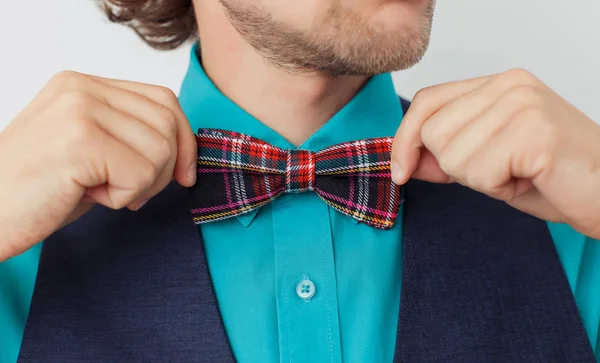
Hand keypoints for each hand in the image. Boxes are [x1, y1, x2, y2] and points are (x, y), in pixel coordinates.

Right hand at [0, 71, 196, 260]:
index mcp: (84, 85)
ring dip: (141, 185)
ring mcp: (79, 110)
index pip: (163, 100)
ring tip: (101, 190)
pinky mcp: (79, 140)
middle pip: (167, 123)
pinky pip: (140, 173)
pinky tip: (89, 195)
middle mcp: (81, 88)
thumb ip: (131, 137)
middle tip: (129, 192)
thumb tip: (186, 153)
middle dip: (165, 169)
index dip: (185, 140)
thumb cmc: (40, 190)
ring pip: (160, 150)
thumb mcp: (92, 151)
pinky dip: (124, 196)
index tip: (185, 175)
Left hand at [392, 69, 599, 238]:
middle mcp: (509, 84)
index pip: (427, 100)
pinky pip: (479, 172)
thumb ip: (446, 155)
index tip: (401, 171)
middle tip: (502, 169)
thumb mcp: (486, 163)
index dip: (406, 138)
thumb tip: (404, 161)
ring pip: (452, 155)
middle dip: (457, 166)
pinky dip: (498, 188)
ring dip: (481, 179)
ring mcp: (522, 104)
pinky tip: (529, 179)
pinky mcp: (532, 131)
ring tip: (519, 173)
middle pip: (434, 131)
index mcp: (499, 83)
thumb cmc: (552, 178)